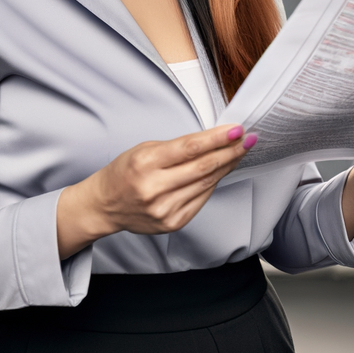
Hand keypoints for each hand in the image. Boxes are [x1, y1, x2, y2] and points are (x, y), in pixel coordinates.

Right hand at [56, 124, 255, 258]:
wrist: (106, 205)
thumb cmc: (124, 173)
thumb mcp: (144, 150)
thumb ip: (176, 148)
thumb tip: (212, 141)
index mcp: (145, 163)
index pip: (190, 148)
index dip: (217, 139)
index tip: (236, 130)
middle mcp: (154, 188)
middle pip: (203, 167)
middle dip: (230, 152)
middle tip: (247, 140)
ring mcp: (164, 208)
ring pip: (206, 184)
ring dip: (226, 166)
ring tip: (238, 153)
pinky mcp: (172, 222)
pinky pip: (201, 199)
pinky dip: (213, 184)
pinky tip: (220, 172)